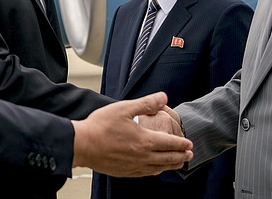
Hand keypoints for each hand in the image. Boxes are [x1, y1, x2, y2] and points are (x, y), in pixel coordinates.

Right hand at [72, 92, 192, 176]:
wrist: (82, 145)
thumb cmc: (100, 126)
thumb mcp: (124, 108)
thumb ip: (146, 103)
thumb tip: (163, 97)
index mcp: (144, 140)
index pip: (169, 143)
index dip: (181, 143)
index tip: (189, 143)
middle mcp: (142, 156)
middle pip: (167, 158)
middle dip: (181, 156)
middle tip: (190, 155)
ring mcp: (133, 166)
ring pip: (158, 168)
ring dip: (171, 165)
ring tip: (178, 164)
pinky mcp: (124, 172)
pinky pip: (145, 174)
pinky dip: (155, 171)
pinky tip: (155, 169)